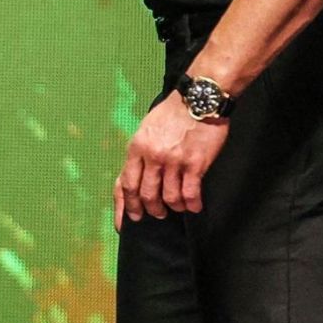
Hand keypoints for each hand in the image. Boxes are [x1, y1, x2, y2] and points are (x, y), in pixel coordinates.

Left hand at [114, 91, 230, 230]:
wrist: (198, 99)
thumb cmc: (172, 113)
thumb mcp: (146, 129)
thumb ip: (141, 153)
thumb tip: (137, 176)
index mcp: (136, 147)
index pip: (125, 184)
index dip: (124, 207)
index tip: (125, 223)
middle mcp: (152, 156)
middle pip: (145, 194)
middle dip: (150, 209)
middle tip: (156, 214)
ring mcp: (174, 161)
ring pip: (168, 197)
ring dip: (173, 207)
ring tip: (177, 207)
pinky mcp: (195, 164)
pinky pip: (190, 193)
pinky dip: (191, 204)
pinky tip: (194, 206)